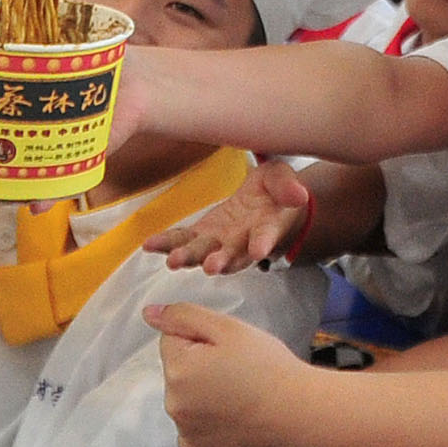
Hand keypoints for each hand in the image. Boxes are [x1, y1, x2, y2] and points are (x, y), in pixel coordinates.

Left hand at [145, 159, 311, 272]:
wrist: (267, 201)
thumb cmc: (277, 191)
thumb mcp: (285, 179)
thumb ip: (288, 187)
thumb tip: (298, 194)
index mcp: (268, 229)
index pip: (267, 236)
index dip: (264, 242)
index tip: (259, 249)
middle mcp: (243, 243)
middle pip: (231, 255)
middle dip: (220, 261)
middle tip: (211, 267)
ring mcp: (220, 242)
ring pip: (204, 253)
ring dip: (190, 258)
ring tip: (174, 261)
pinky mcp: (202, 234)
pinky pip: (183, 240)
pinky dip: (167, 243)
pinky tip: (149, 245)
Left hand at [147, 298, 307, 446]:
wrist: (299, 414)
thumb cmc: (267, 367)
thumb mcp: (226, 328)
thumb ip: (182, 316)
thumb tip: (148, 313)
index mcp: (177, 370)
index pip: (172, 340)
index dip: (201, 339)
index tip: (227, 350)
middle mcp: (174, 404)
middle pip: (178, 370)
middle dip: (200, 365)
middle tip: (238, 370)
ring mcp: (187, 431)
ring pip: (187, 396)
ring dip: (205, 392)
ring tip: (242, 393)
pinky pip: (196, 423)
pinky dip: (212, 417)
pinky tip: (238, 414)